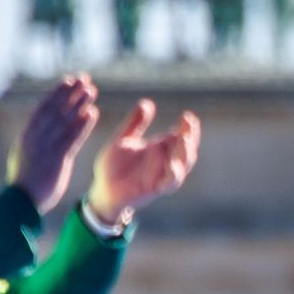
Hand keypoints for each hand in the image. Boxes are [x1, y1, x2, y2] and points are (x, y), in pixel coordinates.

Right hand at [11, 75, 101, 214]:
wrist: (21, 202)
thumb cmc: (25, 182)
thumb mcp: (26, 156)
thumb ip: (35, 141)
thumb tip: (41, 129)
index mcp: (27, 136)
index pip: (43, 109)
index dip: (56, 93)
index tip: (68, 81)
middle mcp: (35, 139)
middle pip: (55, 110)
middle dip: (69, 93)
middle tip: (84, 79)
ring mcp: (46, 148)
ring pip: (64, 121)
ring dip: (78, 104)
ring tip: (92, 91)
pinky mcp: (57, 160)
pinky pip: (71, 139)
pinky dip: (82, 126)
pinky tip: (92, 114)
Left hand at [87, 99, 200, 221]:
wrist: (102, 191)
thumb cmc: (114, 167)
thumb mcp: (122, 141)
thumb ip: (134, 124)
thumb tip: (146, 103)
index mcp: (160, 148)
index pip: (181, 135)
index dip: (188, 127)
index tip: (187, 116)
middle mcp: (165, 161)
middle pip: (187, 148)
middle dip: (191, 136)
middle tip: (188, 123)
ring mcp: (162, 175)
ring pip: (183, 165)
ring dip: (185, 152)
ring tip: (183, 138)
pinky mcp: (155, 189)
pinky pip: (170, 183)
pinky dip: (174, 175)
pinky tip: (172, 165)